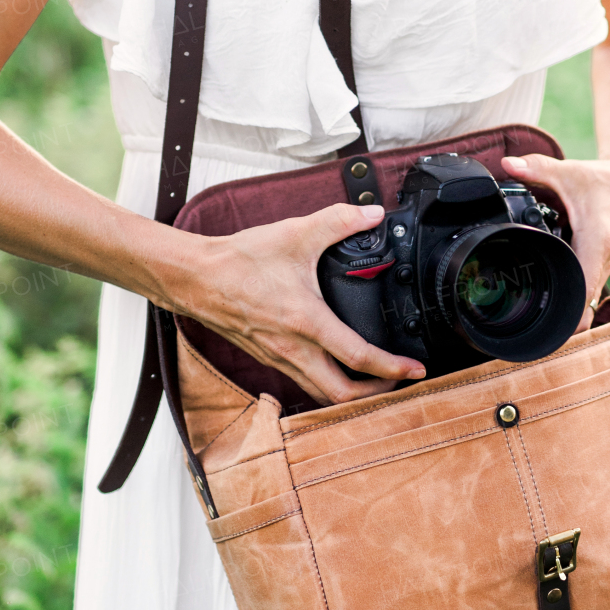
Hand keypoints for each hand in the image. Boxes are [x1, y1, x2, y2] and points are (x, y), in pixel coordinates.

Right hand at [150, 203, 426, 406]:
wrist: (195, 277)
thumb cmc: (239, 261)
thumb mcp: (295, 234)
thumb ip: (338, 221)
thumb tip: (372, 214)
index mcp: (306, 321)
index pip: (358, 357)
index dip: (392, 368)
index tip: (414, 370)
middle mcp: (293, 349)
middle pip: (341, 394)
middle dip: (376, 395)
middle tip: (398, 382)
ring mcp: (277, 358)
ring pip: (320, 393)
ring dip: (350, 395)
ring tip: (373, 382)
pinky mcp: (266, 357)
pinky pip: (302, 382)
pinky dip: (325, 384)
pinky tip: (334, 368)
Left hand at [501, 152, 609, 328]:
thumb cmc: (606, 181)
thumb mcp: (569, 172)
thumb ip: (536, 168)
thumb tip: (507, 164)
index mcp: (596, 242)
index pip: (585, 288)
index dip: (572, 314)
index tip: (555, 332)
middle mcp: (603, 260)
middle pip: (585, 302)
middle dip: (564, 323)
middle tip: (536, 337)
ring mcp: (605, 265)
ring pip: (588, 298)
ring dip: (570, 312)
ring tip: (542, 326)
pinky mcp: (603, 264)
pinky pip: (589, 288)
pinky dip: (575, 297)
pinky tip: (555, 300)